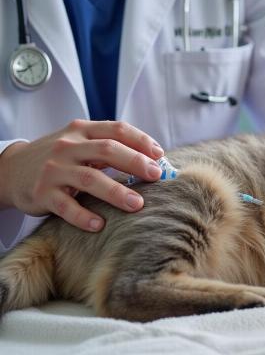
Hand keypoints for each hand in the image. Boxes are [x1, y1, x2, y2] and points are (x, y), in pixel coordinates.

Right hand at [0, 120, 164, 231]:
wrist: (11, 169)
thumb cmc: (59, 158)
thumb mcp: (80, 143)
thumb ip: (109, 147)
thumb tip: (153, 161)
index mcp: (82, 131)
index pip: (117, 129)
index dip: (141, 140)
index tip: (160, 155)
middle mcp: (68, 146)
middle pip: (107, 150)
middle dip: (135, 163)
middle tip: (156, 176)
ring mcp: (53, 169)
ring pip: (89, 179)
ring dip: (116, 192)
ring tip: (137, 204)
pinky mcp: (41, 193)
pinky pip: (66, 206)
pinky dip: (83, 216)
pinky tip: (100, 224)